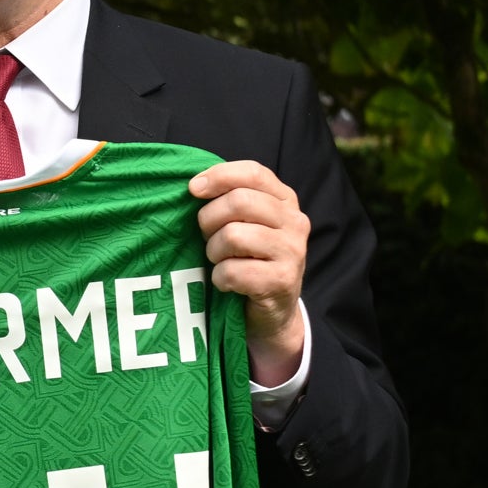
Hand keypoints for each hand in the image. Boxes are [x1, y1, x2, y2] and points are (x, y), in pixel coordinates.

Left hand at [189, 160, 308, 385]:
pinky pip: (232, 271)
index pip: (253, 172)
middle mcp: (295, 222)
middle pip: (239, 202)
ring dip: (213, 251)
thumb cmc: (249, 261)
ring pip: (233, 236)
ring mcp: (292, 252)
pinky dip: (219, 278)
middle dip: (209, 219)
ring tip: (219, 261)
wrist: (273, 314)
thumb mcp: (245, 224)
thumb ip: (230, 200)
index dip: (219, 176)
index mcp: (285, 200)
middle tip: (205, 236)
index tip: (193, 189)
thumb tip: (193, 185)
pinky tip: (226, 283)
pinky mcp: (282, 281)